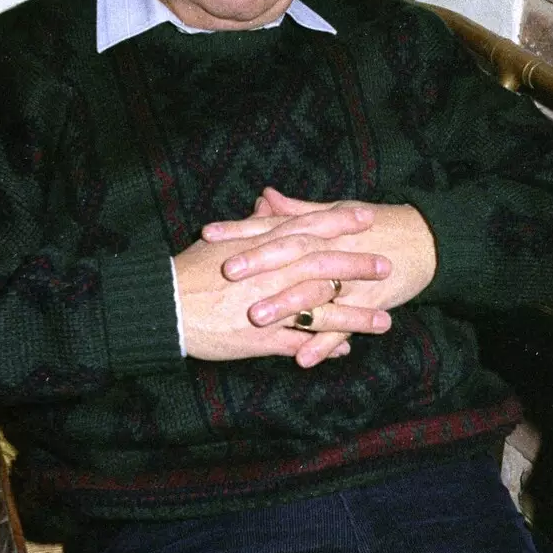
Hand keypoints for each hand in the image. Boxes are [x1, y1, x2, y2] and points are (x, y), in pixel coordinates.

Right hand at [175, 225, 392, 366]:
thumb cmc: (190, 271)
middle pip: (322, 267)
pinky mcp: (261, 337)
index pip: (307, 228)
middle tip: (387, 266)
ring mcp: (269, 306)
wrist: (165, 307)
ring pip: (320, 310)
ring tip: (385, 321)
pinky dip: (323, 346)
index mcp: (262, 247)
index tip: (366, 218)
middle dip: (357, 267)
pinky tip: (345, 349)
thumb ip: (253, 223)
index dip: (338, 223)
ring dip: (354, 317)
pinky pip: (300, 342)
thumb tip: (270, 202)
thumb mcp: (222, 241)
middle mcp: (271, 274)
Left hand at [203, 187, 437, 319]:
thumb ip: (298, 211)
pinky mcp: (372, 302)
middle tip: (227, 272)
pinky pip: (346, 325)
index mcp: (321, 226)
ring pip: (317, 290)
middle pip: (293, 252)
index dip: (242, 229)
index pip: (276, 225)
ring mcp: (353, 276)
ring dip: (286, 305)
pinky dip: (325, 342)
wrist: (428, 240)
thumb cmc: (378, 224)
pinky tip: (302, 359)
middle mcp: (334, 248)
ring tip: (256, 319)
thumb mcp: (336, 212)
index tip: (209, 234)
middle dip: (260, 262)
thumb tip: (264, 196)